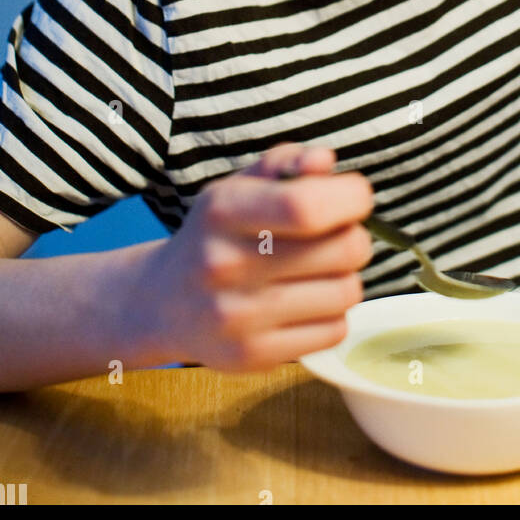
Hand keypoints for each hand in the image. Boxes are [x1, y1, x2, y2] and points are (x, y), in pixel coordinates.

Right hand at [140, 143, 373, 369]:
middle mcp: (225, 264)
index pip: (307, 206)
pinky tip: (304, 303)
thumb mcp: (239, 185)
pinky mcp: (253, 357)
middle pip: (344, 249)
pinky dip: (332, 315)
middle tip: (334, 237)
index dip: (351, 198)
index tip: (354, 198)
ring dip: (344, 277)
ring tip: (316, 272)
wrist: (165, 302)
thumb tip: (324, 162)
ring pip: (347, 292)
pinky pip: (335, 331)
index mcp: (223, 211)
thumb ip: (285, 162)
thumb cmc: (218, 234)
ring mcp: (237, 317)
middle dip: (353, 236)